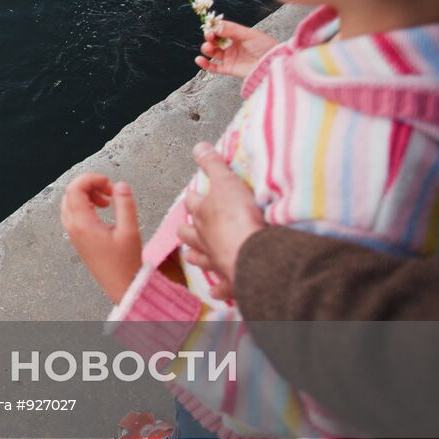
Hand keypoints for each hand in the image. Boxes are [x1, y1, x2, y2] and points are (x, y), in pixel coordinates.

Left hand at [61, 174, 141, 304]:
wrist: (121, 286)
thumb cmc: (125, 263)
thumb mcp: (130, 230)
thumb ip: (125, 204)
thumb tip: (120, 184)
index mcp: (82, 224)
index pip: (75, 189)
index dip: (91, 179)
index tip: (108, 182)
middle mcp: (73, 227)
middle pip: (70, 193)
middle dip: (89, 185)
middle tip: (109, 190)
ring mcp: (73, 233)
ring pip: (70, 202)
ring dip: (87, 194)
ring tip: (107, 201)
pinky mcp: (77, 237)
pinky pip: (74, 212)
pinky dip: (86, 205)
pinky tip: (103, 209)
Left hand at [178, 142, 263, 298]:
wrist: (251, 252)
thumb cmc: (238, 217)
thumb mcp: (227, 182)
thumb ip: (213, 164)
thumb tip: (198, 147)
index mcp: (203, 214)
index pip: (193, 202)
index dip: (194, 197)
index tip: (194, 195)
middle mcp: (204, 238)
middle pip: (188, 232)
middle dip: (187, 228)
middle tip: (188, 226)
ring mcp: (214, 259)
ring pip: (199, 258)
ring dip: (196, 255)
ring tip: (193, 254)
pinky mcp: (229, 279)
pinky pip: (221, 286)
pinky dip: (219, 288)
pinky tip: (217, 291)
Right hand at [195, 19, 278, 79]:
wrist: (272, 63)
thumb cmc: (265, 46)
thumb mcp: (249, 34)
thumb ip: (231, 29)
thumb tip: (216, 25)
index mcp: (237, 35)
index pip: (221, 30)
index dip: (213, 28)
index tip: (209, 27)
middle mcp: (232, 45)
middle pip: (214, 40)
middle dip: (209, 37)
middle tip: (210, 36)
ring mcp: (230, 57)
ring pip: (212, 52)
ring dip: (206, 48)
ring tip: (208, 47)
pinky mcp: (229, 68)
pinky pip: (213, 67)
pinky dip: (205, 64)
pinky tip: (199, 59)